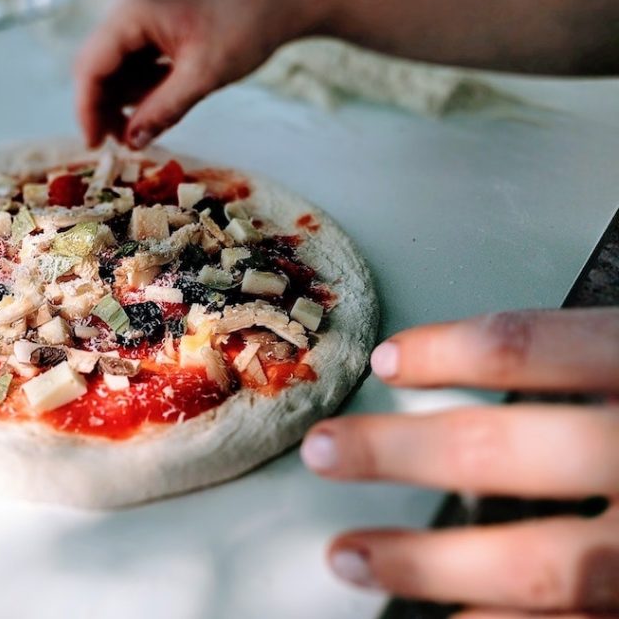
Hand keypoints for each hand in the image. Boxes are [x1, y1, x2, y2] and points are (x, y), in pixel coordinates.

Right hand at [74, 0, 330, 148]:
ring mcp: (143, 13)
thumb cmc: (247, 26)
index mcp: (133, 12)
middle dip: (105, 106)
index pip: (92, 66)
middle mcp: (129, 8)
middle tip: (121, 143)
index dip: (88, 109)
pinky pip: (136, 59)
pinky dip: (143, 86)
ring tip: (144, 130)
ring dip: (126, 99)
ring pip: (116, 65)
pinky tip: (160, 106)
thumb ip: (163, 110)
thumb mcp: (203, 76)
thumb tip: (133, 142)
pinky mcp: (158, 22)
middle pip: (98, 65)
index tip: (94, 145)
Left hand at [301, 308, 618, 615]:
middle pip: (505, 451)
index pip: (530, 347)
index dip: (448, 351)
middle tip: (322, 450)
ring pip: (538, 564)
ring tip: (348, 558)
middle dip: (400, 452)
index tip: (384, 360)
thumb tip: (480, 360)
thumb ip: (590, 358)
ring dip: (427, 564)